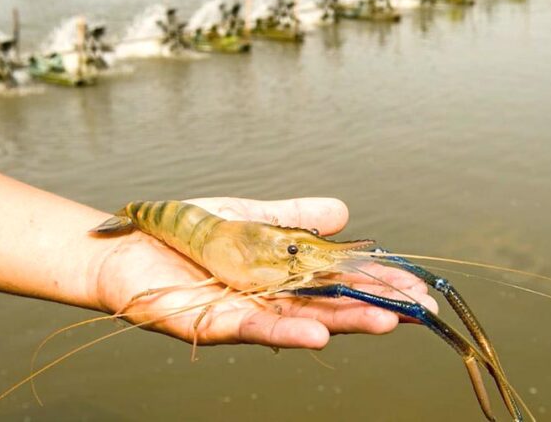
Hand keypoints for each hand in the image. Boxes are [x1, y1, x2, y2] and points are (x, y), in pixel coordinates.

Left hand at [90, 197, 437, 349]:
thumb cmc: (188, 232)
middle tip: (421, 309)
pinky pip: (255, 330)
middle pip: (330, 306)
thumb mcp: (251, 216)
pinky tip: (320, 336)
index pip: (339, 281)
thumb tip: (345, 213)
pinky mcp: (215, 324)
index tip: (416, 285)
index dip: (377, 283)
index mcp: (283, 275)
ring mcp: (246, 314)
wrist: (129, 245)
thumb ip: (295, 218)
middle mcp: (271, 299)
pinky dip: (288, 334)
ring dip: (344, 324)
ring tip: (387, 322)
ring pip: (302, 323)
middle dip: (376, 306)